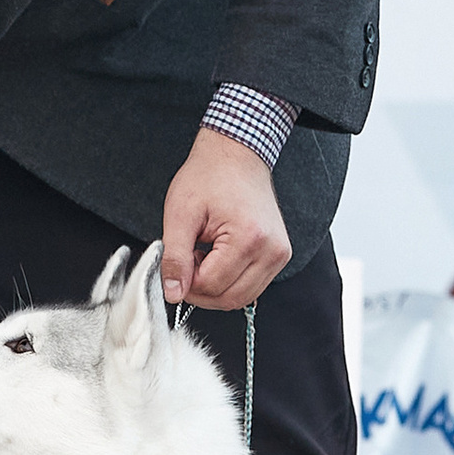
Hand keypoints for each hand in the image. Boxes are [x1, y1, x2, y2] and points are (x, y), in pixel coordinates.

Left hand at [160, 127, 290, 310]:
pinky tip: (218, 259)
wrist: (236, 156)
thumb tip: (173, 293)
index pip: (211, 285)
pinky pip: (252, 286)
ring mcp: (279, 254)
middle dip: (201, 290)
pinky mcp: (279, 255)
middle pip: (230, 298)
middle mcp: (271, 250)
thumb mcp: (180, 214)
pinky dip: (230, 282)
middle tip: (187, 263)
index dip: (186, 283)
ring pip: (242, 298)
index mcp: (249, 237)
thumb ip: (174, 258)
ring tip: (203, 257)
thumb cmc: (210, 176)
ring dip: (216, 288)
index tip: (176, 264)